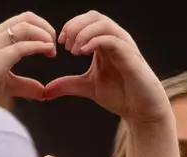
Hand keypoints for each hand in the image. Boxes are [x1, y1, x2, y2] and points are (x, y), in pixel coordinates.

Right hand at [0, 14, 52, 121]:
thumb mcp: (4, 85)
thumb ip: (24, 85)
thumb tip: (43, 92)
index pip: (22, 20)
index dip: (40, 27)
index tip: (50, 42)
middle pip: (26, 18)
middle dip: (45, 27)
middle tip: (55, 43)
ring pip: (25, 28)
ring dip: (44, 35)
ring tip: (52, 49)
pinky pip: (21, 46)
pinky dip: (38, 46)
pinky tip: (47, 52)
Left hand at [43, 11, 167, 124]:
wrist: (140, 109)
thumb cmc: (120, 95)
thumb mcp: (87, 87)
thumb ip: (68, 85)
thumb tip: (45, 91)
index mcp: (105, 42)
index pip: (86, 21)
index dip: (71, 26)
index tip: (59, 42)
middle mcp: (115, 39)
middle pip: (93, 17)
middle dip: (75, 26)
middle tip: (65, 44)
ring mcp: (124, 46)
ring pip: (103, 24)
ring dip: (84, 33)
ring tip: (74, 50)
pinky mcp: (130, 56)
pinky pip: (112, 39)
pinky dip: (95, 41)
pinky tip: (83, 52)